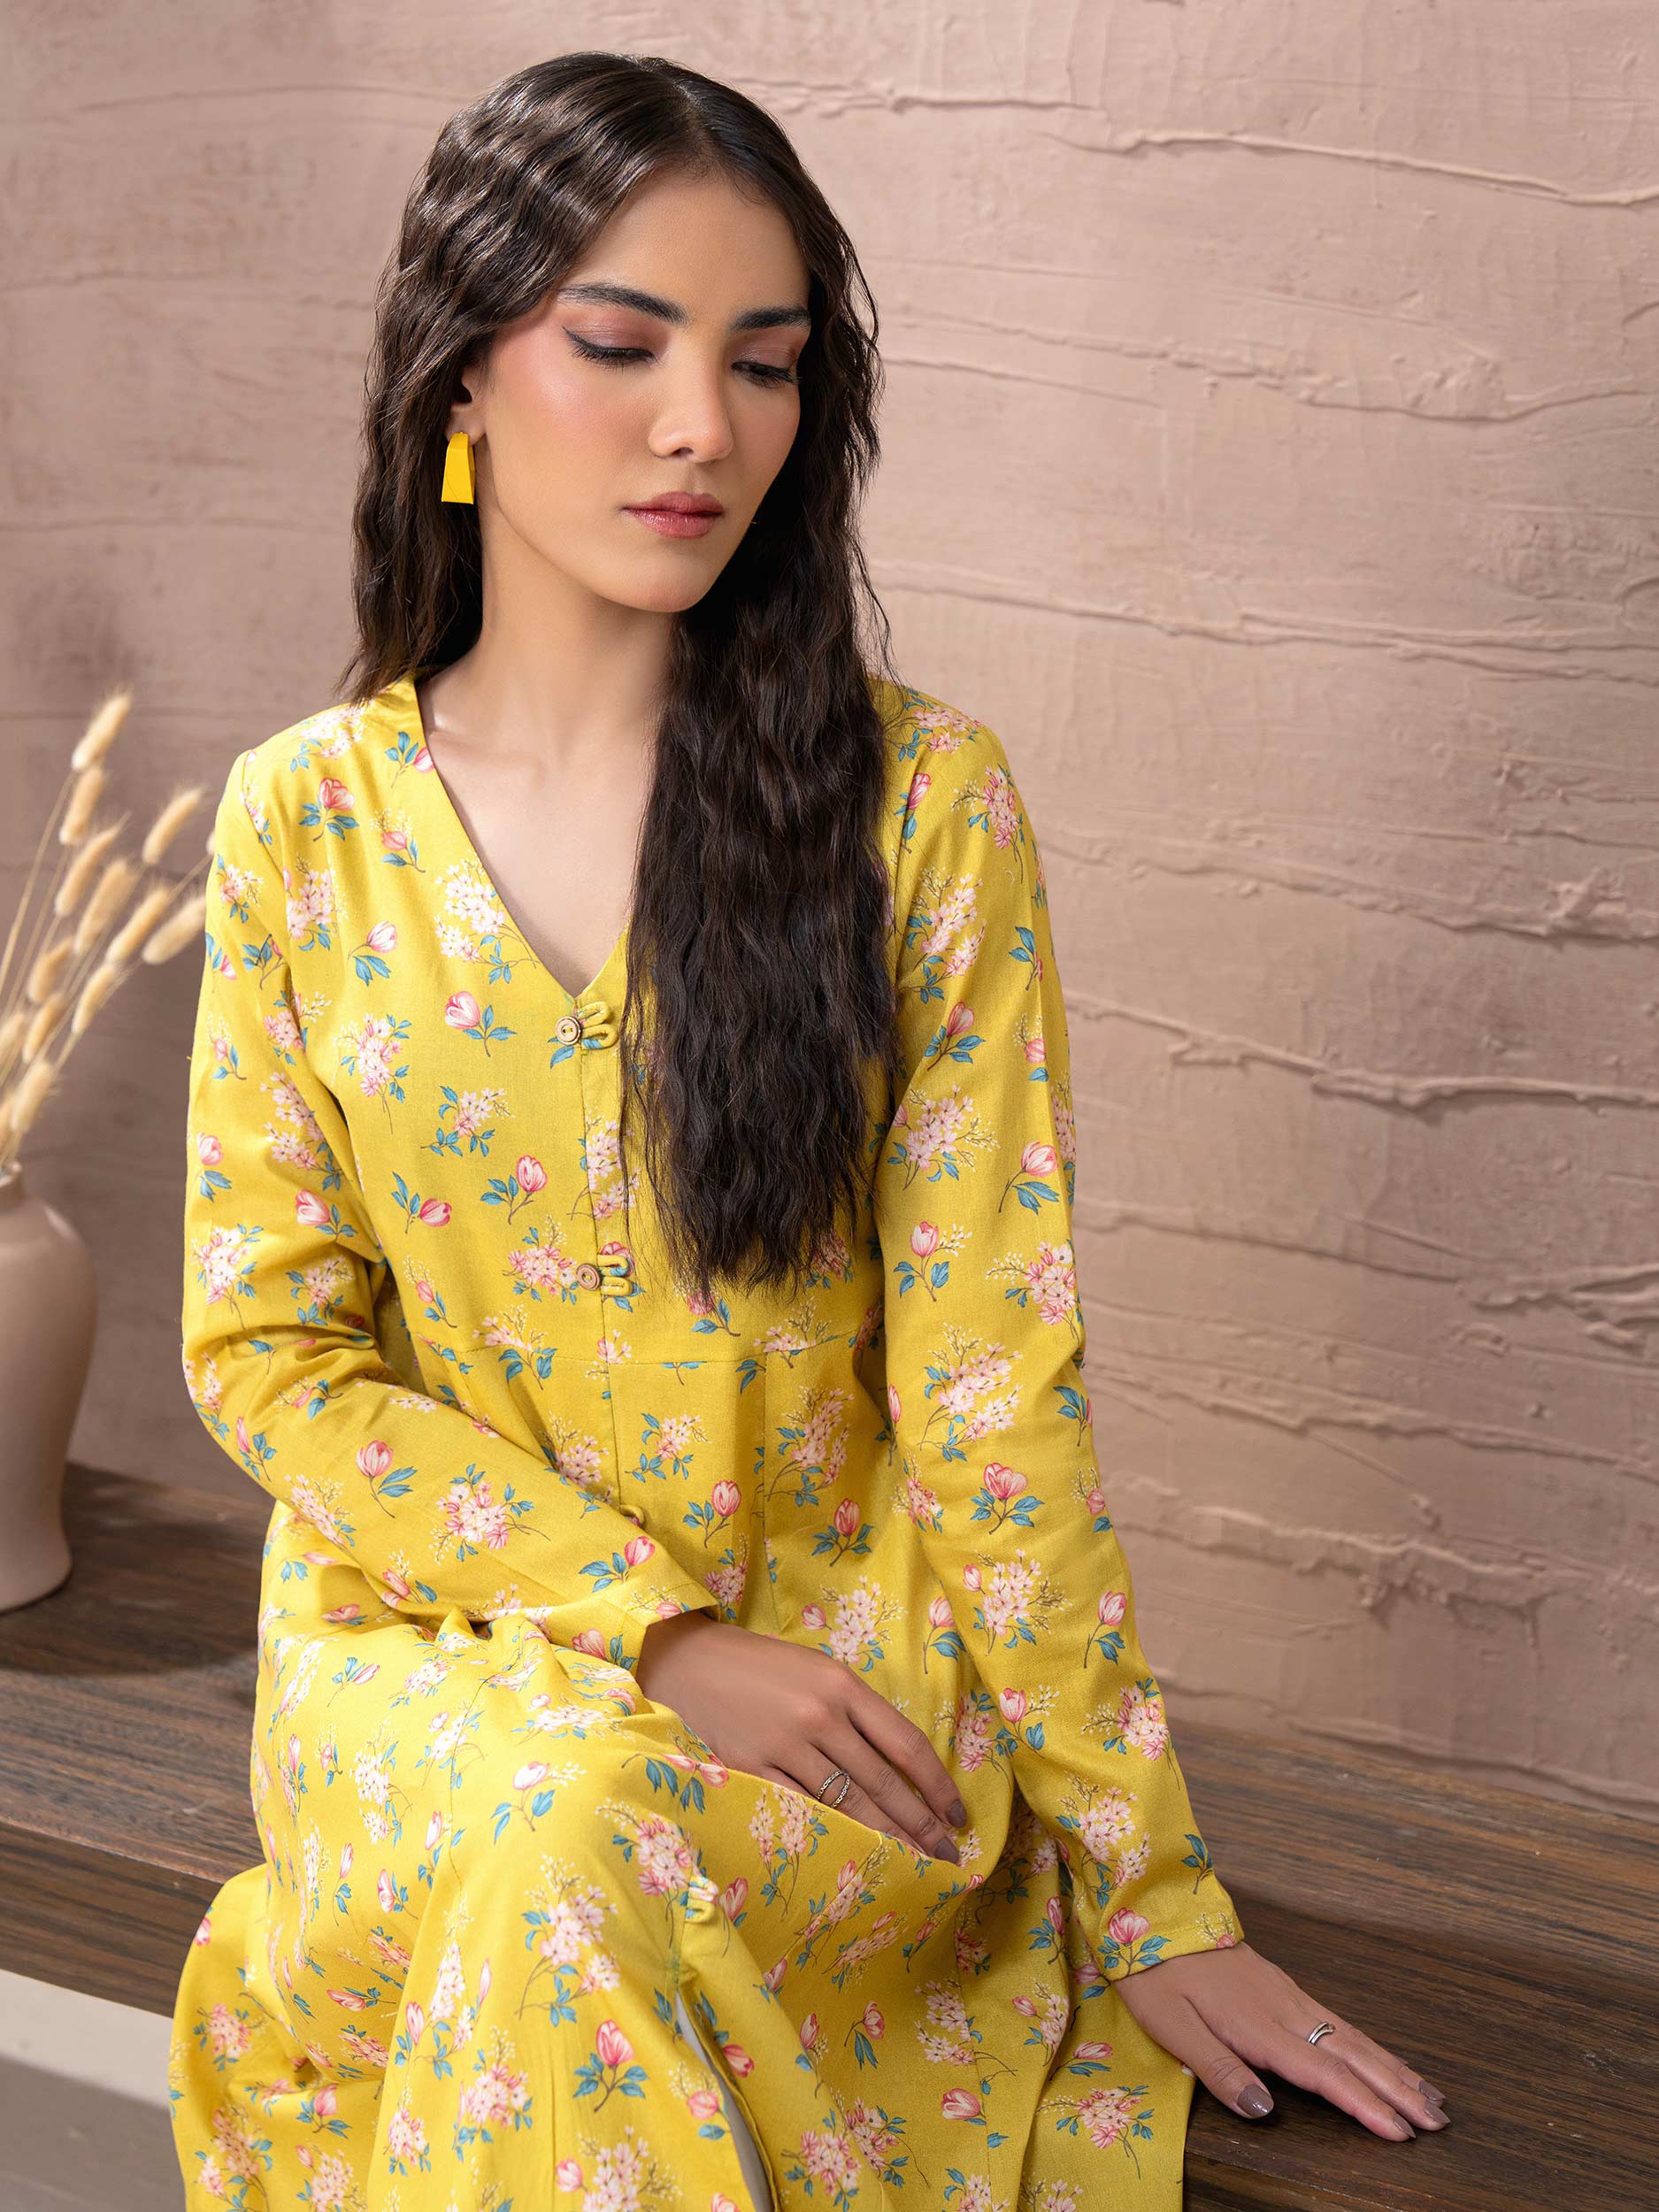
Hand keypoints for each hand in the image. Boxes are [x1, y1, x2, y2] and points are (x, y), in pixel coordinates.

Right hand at [634, 1612, 967, 1862]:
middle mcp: (819, 1715)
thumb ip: (855, 1711)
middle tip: (947, 1856)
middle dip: (920, 1824)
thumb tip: (900, 1764)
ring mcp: (784, 1746)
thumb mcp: (818, 1671)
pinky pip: (803, 1810)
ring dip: (886, 1838)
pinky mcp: (752, 1770)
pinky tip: (855, 1855)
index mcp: (842, 1685)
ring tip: (913, 1864)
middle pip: (882, 1782)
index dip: (936, 1783)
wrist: (691, 1663)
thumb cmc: (762, 1666)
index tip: (956, 1814)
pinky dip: (833, 1835)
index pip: (905, 1743)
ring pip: (848, 1804)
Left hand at [1110, 1941, 1451, 2141]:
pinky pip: (1339, 2021)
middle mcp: (1284, 2009)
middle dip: (1398, 2089)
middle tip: (1440, 2119)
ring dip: (1393, 2067)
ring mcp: (1288, 1994)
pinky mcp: (1284, 1986)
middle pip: (1352, 2055)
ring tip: (1430, 2094)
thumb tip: (1265, 2112)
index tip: (1402, 2133)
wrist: (1157, 1914)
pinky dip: (1370, 2044)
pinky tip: (1381, 2056)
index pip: (1324, 2074)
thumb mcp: (1173, 2027)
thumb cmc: (1158, 1976)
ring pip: (1352, 2036)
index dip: (1364, 2106)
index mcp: (1259, 2025)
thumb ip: (1219, 2070)